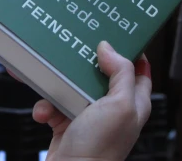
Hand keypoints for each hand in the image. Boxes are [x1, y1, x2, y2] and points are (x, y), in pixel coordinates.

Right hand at [32, 41, 151, 160]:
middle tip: (73, 49)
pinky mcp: (67, 126)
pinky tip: (43, 114)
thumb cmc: (99, 149)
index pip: (138, 71)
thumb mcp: (119, 106)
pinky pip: (53, 106)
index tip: (116, 32)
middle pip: (100, 75)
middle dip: (83, 65)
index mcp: (133, 104)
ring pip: (72, 88)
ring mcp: (88, 118)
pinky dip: (45, 107)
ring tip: (50, 88)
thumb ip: (121, 73)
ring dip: (57, 87)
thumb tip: (109, 48)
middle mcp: (112, 110)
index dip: (130, 51)